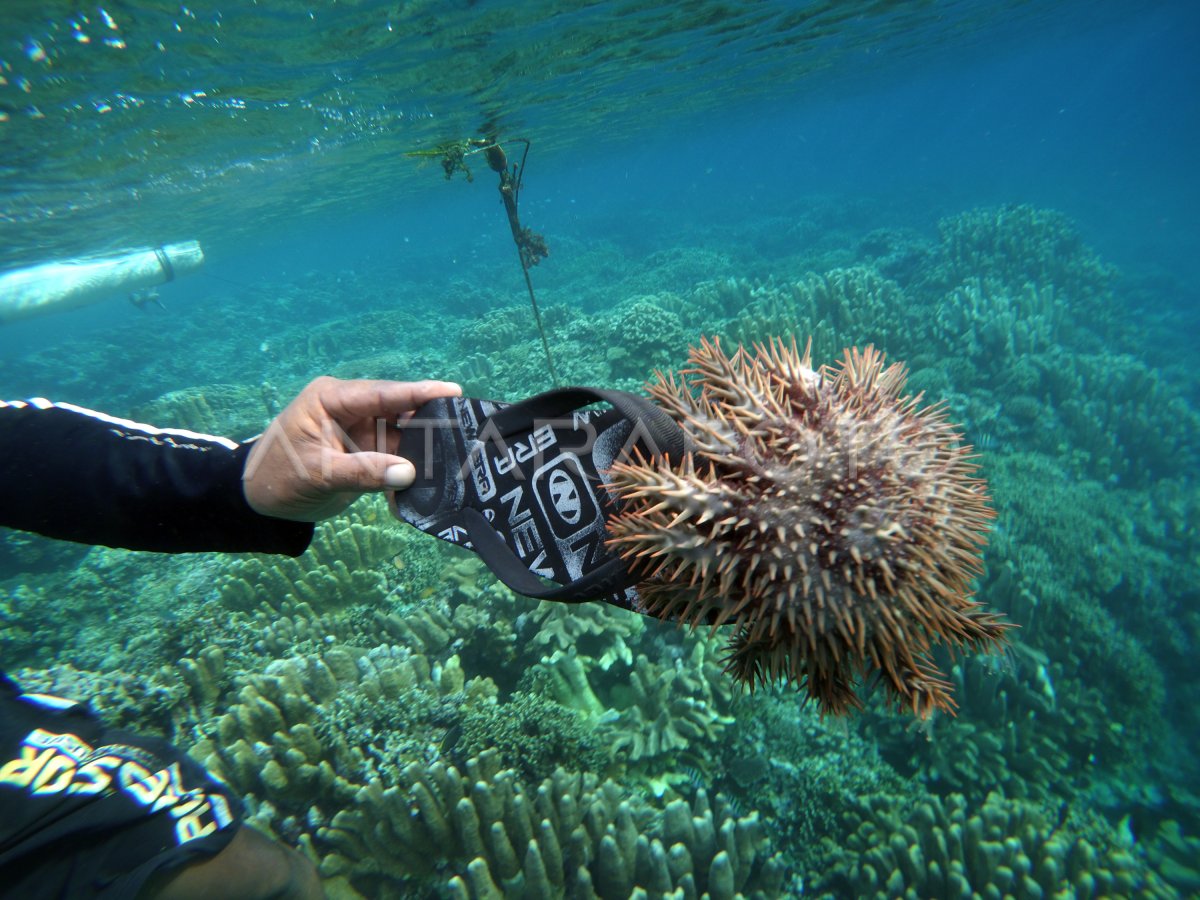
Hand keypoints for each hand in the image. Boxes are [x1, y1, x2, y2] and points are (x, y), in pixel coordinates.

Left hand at [242, 375, 460, 521]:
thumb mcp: (318, 474)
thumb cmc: (278, 478)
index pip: (381, 393)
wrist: (259, 501)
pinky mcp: (366, 451)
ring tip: (456, 455)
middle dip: (429, 421)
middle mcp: (350, 408)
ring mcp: (360, 429)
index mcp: (332, 399)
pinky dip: (408, 469)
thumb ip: (362, 472)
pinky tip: (429, 480)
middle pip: (398, 409)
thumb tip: (408, 473)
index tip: (452, 390)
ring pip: (401, 433)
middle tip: (465, 428)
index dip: (418, 392)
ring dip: (422, 448)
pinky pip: (395, 455)